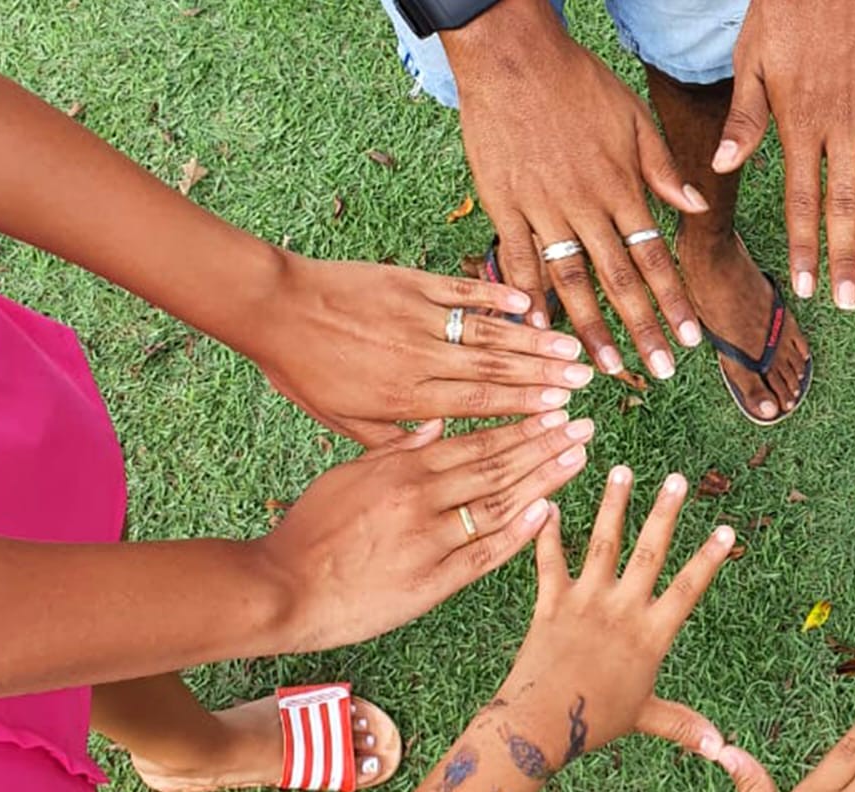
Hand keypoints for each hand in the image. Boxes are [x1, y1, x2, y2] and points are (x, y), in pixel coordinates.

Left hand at [249, 254, 593, 446]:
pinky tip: (525, 304)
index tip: (560, 411)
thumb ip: (393, 438)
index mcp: (403, 396)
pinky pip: (459, 290)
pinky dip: (493, 296)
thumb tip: (441, 446)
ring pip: (485, 331)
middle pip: (493, 369)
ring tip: (571, 348)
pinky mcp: (408, 282)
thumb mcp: (341, 419)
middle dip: (543, 376)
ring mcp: (416, 316)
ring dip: (531, 340)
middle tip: (584, 380)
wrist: (270, 307)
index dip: (523, 408)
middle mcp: (418, 357)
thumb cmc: (302, 370)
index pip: (476, 404)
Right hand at [257, 413, 593, 651]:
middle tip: (585, 426)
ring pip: (500, 505)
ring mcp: (430, 541)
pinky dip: (519, 534)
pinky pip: (485, 555)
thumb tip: (436, 424)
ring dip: (544, 481)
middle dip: (546, 445)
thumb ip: (396, 451)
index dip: (521, 426)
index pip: (476, 441)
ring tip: (579, 459)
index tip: (555, 411)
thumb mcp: (348, 477)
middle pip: (497, 467)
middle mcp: (421, 499)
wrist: (280, 588)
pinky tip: (549, 513)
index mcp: (403, 469)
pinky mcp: (431, 582)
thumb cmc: (309, 532)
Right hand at [442, 1, 706, 377]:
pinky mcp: (503, 204)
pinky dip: (527, 297)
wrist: (513, 55)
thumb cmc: (578, 83)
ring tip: (607, 368)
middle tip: (661, 371)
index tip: (690, 340)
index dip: (674, 300)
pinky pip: (518, 260)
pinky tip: (538, 331)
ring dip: (591, 328)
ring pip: (572, 280)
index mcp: (621, 187)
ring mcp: (542, 208)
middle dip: (643, 329)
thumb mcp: (635, 117)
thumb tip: (697, 208)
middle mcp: (585, 205)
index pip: (655, 256)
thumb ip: (664, 169)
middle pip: (619, 279)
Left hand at [497, 466, 737, 760]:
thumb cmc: (595, 724)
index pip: (687, 589)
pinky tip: (548, 503)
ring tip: (621, 470)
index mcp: (650, 635)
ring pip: (603, 544)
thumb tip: (722, 750)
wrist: (540, 725)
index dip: (708, 560)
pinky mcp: (550, 603)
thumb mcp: (646, 718)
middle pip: (649, 553)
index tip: (725, 529)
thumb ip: (684, 725)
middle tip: (676, 479)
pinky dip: (547, 533)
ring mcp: (584, 602)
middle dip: (664, 513)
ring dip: (613, 506)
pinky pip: (549, 561)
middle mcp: (621, 610)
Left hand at [716, 0, 854, 309]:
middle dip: (845, 256)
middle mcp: (841, 123)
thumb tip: (722, 167)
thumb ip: (744, 118)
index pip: (801, 198)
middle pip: (845, 202)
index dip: (805, 245)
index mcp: (799, 121)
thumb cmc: (786, 7)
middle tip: (849, 300)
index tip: (808, 285)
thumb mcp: (752, 59)